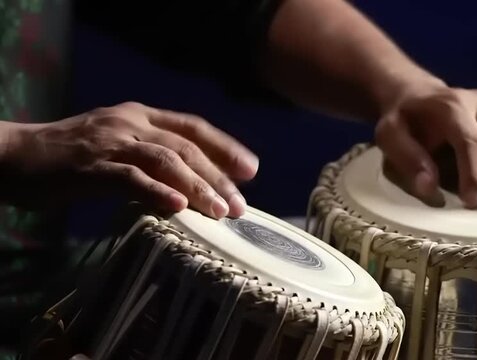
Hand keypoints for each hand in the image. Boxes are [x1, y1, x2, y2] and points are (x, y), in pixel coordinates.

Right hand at [0, 102, 257, 217]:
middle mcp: (129, 122)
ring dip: (197, 186)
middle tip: (240, 204)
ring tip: (220, 211)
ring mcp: (110, 143)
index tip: (251, 170)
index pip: (193, 127)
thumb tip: (191, 186)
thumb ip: (151, 156)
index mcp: (139, 115)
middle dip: (218, 176)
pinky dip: (156, 192)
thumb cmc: (70, 156)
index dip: (225, 147)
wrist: (14, 155)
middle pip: (186, 147)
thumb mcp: (116, 145)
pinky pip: (130, 178)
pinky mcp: (89, 167)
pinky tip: (178, 207)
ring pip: (165, 160)